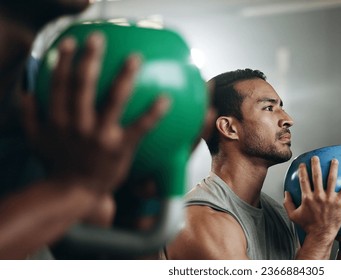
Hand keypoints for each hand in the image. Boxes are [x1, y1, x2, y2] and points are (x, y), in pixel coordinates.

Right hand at [22, 33, 168, 192]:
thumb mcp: (35, 141)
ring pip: (112, 100)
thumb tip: (26, 94)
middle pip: (83, 85)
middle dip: (90, 59)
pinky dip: (152, 113)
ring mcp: (99, 136)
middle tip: (99, 39)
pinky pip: (139, 128)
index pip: (59, 84)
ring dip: (123, 77)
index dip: (64, 61)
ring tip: (134, 59)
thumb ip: (29, 116)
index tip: (70, 43)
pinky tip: (165, 99)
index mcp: (58, 119)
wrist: (73, 194)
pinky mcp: (120, 148)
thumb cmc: (57, 166)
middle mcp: (78, 124)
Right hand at [284, 156, 340, 239]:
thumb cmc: (307, 226)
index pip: (304, 180)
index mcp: (307, 198)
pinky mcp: (339, 202)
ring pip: (331, 179)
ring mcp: (329, 199)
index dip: (302, 170)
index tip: (302, 164)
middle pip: (317, 176)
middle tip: (316, 157)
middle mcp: (318, 196)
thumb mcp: (293, 216)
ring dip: (333, 168)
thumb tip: (285, 193)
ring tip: (334, 160)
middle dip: (316, 165)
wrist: (321, 235)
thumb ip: (288, 203)